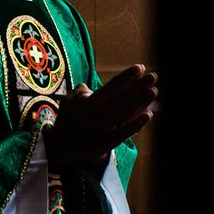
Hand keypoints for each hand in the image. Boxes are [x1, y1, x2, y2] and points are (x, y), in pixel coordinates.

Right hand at [42, 64, 157, 166]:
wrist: (60, 146)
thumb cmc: (66, 119)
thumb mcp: (68, 100)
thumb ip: (81, 90)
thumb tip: (90, 86)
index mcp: (90, 101)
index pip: (112, 85)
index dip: (128, 76)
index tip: (140, 67)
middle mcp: (99, 113)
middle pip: (123, 97)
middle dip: (139, 86)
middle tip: (153, 76)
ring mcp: (104, 128)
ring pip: (127, 112)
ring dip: (142, 101)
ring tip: (153, 91)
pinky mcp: (108, 142)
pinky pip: (125, 131)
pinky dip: (137, 123)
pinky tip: (148, 115)